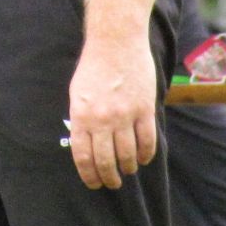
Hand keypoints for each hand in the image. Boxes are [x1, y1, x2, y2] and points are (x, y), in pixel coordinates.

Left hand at [66, 32, 158, 189]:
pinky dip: (146, 154)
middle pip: (106, 161)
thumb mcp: (77, 93)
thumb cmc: (94, 66)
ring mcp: (125, 115)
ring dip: (128, 167)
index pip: (84, 157)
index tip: (94, 183)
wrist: (116, 42)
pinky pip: (148, 141)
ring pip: (128, 155)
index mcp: (82, 116)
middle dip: (109, 177)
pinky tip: (143, 158)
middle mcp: (102, 120)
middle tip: (113, 183)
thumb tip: (86, 145)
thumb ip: (81, 119)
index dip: (89, 175)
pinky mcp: (145, 109)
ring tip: (128, 170)